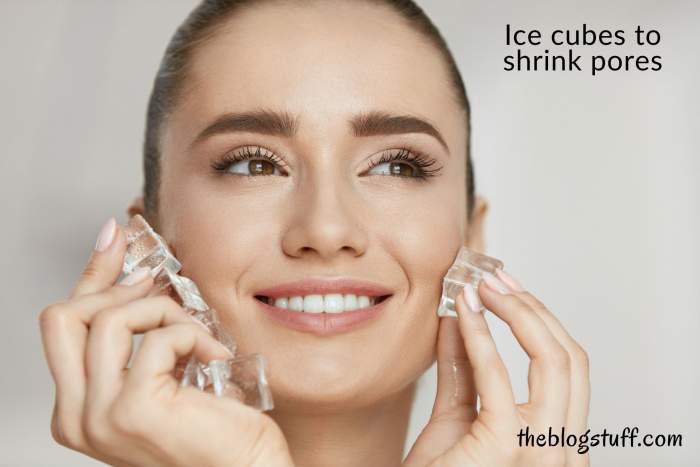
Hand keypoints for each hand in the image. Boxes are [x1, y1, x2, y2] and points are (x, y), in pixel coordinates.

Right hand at [39, 218, 293, 466]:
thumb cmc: (216, 430)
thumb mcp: (166, 372)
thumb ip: (142, 336)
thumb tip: (138, 273)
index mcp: (79, 408)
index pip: (64, 324)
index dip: (92, 274)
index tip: (116, 237)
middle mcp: (77, 417)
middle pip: (64, 316)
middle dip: (116, 287)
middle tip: (162, 285)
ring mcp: (99, 416)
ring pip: (111, 318)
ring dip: (166, 312)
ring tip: (199, 337)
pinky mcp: (133, 409)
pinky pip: (158, 337)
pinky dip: (193, 334)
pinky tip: (215, 356)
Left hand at [404, 270, 589, 466]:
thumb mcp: (457, 412)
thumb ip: (465, 366)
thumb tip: (461, 312)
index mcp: (556, 440)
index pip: (567, 367)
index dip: (539, 319)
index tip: (506, 286)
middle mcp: (564, 450)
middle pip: (571, 358)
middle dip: (533, 308)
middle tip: (494, 277)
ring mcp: (543, 453)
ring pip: (555, 361)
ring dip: (515, 312)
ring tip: (479, 286)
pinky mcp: (509, 448)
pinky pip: (500, 378)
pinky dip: (482, 335)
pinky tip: (462, 310)